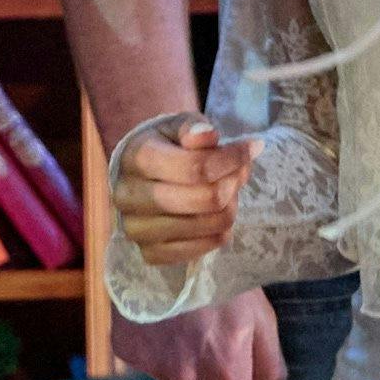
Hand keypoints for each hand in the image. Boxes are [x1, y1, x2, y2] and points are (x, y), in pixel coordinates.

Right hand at [106, 287, 285, 379]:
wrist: (172, 244)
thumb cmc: (225, 277)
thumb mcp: (262, 317)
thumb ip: (269, 369)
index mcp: (227, 371)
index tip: (242, 375)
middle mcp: (190, 378)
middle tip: (219, 351)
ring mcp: (157, 367)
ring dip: (190, 372)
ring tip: (194, 331)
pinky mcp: (131, 353)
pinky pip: (153, 369)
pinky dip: (163, 353)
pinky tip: (169, 325)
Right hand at [116, 117, 259, 268]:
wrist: (140, 175)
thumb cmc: (166, 146)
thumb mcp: (178, 126)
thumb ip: (193, 128)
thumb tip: (208, 136)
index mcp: (137, 158)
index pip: (195, 166)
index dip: (232, 158)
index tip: (250, 149)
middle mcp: (129, 196)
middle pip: (204, 200)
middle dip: (232, 184)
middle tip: (240, 173)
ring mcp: (136, 229)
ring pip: (206, 226)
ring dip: (229, 208)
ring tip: (227, 192)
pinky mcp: (148, 253)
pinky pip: (198, 251)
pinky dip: (217, 233)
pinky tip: (216, 215)